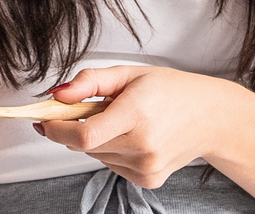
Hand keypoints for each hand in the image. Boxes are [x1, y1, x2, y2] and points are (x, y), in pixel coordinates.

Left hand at [36, 66, 235, 187]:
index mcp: (137, 113)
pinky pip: (112, 165)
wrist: (210, 117)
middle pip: (85, 145)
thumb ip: (89, 82)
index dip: (57, 129)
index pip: (84, 134)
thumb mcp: (128, 74)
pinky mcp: (149, 180)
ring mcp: (147, 166)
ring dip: (95, 139)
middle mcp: (143, 145)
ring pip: (96, 156)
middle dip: (73, 128)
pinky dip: (111, 151)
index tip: (45, 119)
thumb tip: (57, 95)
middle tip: (88, 109)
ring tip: (120, 120)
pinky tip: (132, 136)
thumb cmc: (170, 91)